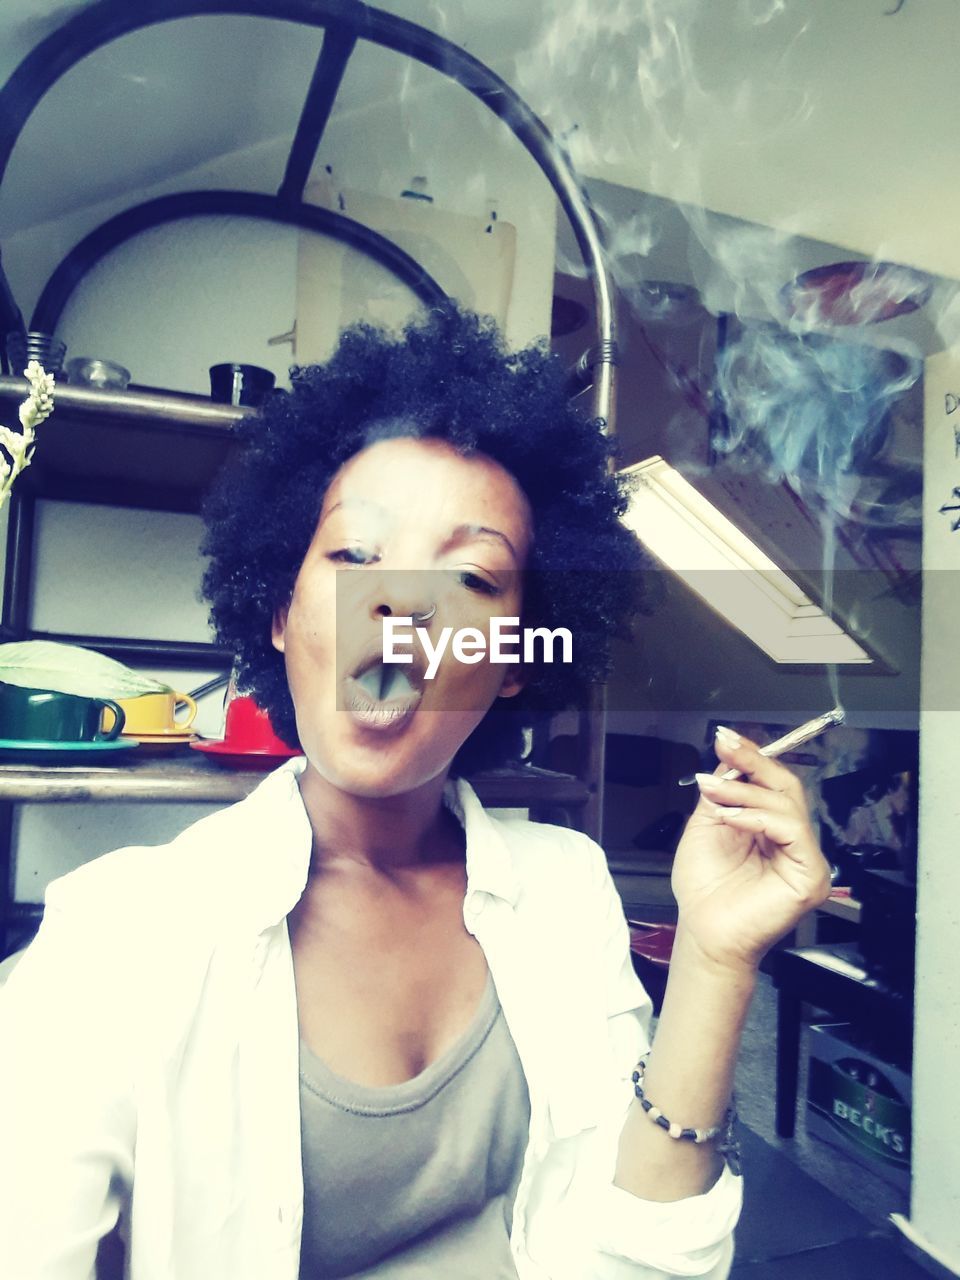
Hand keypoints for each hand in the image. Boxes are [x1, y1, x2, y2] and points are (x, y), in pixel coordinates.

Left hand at [670, 727, 831, 971]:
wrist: (702, 931)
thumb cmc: (704, 888)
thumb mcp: (707, 825)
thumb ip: (722, 791)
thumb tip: (727, 754)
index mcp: (772, 828)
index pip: (772, 783)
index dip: (753, 756)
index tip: (725, 736)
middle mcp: (794, 840)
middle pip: (786, 786)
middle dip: (752, 763)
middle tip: (724, 748)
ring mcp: (807, 857)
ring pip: (786, 804)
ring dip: (745, 791)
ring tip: (713, 791)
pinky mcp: (812, 875)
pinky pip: (791, 830)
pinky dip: (757, 816)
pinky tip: (729, 817)